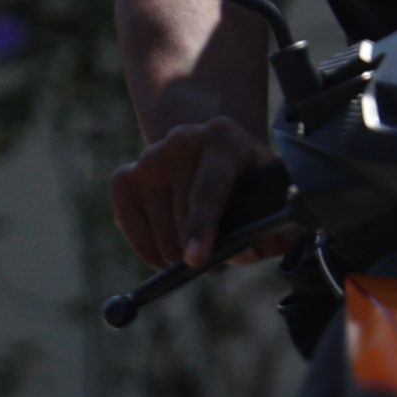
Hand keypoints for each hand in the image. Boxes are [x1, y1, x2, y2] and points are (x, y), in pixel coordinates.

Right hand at [109, 115, 298, 268]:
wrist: (208, 152)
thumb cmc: (244, 179)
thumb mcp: (267, 191)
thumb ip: (273, 227)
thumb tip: (248, 254)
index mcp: (223, 137)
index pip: (208, 189)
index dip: (203, 226)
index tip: (197, 259)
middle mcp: (180, 141)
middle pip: (183, 222)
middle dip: (203, 253)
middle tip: (220, 253)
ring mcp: (147, 158)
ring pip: (162, 238)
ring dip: (181, 254)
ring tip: (199, 241)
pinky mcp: (123, 179)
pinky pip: (136, 238)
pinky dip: (154, 254)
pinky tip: (173, 240)